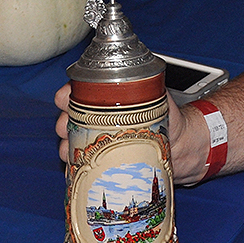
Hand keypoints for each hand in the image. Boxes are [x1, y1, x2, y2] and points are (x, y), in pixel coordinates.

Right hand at [55, 83, 205, 182]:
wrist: (180, 146)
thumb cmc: (169, 118)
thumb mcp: (159, 96)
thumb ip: (148, 84)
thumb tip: (143, 74)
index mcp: (105, 101)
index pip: (75, 94)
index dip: (66, 96)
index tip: (66, 99)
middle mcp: (96, 121)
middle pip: (66, 119)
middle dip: (63, 122)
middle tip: (68, 126)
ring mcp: (97, 142)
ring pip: (70, 144)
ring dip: (67, 146)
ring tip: (74, 149)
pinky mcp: (101, 163)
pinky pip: (80, 166)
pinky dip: (75, 168)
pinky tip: (77, 168)